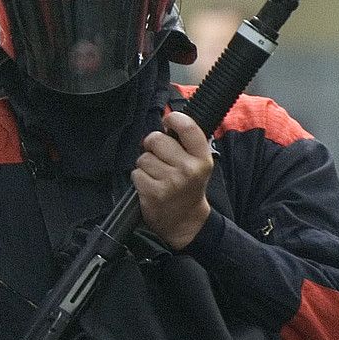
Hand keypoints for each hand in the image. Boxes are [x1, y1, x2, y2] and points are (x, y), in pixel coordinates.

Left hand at [132, 111, 212, 249]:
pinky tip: (151, 185)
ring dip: (145, 165)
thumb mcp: (197, 163)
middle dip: (152, 146)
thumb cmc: (188, 187)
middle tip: (160, 158)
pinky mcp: (153, 192)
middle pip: (156, 139)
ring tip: (157, 175)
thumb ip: (186, 142)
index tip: (168, 120)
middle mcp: (188, 169)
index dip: (174, 118)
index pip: (188, 128)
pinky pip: (136, 173)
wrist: (186, 221)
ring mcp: (170, 182)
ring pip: (143, 158)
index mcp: (202, 159)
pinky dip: (139, 178)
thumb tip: (167, 118)